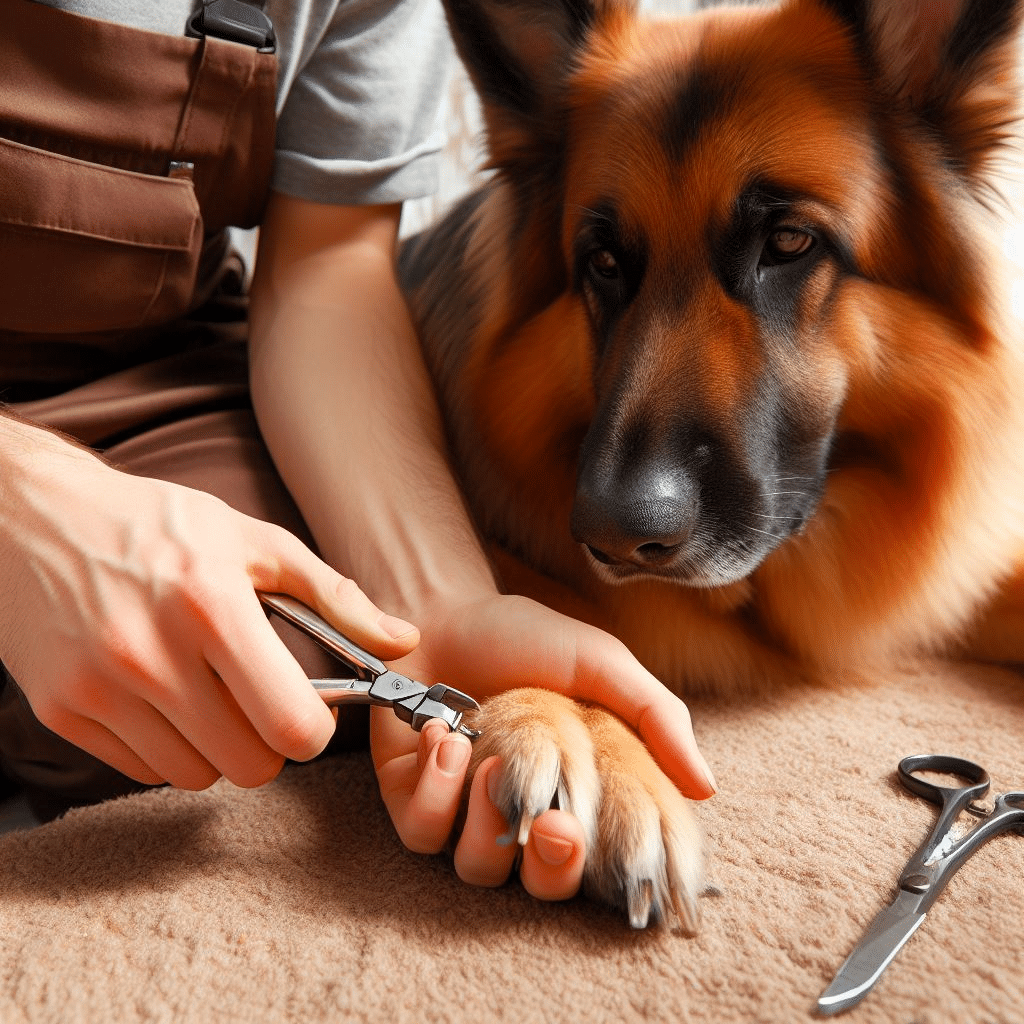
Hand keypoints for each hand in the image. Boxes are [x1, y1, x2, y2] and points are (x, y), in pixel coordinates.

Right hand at [0, 417, 418, 790]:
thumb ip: (337, 598)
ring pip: (195, 776)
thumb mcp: (255, 542)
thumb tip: (403, 641)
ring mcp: (99, 689)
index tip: (309, 712)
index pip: (289, 724)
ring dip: (216, 749)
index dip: (313, 730)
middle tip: (260, 704)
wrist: (35, 515)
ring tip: (208, 694)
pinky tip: (163, 699)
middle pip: (248, 766)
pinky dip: (165, 749)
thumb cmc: (159, 524)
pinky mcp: (61, 712)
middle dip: (269, 744)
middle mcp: (150, 654)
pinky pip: (141, 771)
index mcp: (211, 606)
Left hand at [371, 591, 713, 899]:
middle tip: (556, 826)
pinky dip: (437, 789)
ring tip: (488, 757)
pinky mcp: (414, 802)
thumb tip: (706, 787)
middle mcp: (526, 812)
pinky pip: (425, 834)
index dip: (622, 871)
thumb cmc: (526, 638)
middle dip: (555, 867)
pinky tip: (445, 737)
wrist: (446, 609)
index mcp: (580, 790)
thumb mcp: (601, 664)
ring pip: (481, 871)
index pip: (611, 859)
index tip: (629, 858)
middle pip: (548, 887)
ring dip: (488, 822)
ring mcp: (467, 813)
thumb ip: (655, 717)